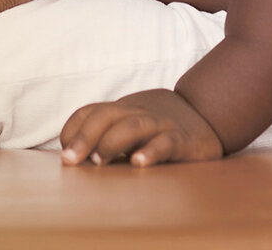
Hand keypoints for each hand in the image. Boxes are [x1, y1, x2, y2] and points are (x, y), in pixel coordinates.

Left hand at [60, 88, 223, 166]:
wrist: (206, 113)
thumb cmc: (159, 124)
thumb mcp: (131, 123)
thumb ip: (108, 134)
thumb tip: (75, 156)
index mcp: (122, 109)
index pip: (90, 111)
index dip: (73, 130)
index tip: (64, 152)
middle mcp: (138, 113)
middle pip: (106, 116)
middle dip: (85, 137)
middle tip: (72, 161)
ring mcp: (160, 125)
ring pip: (133, 125)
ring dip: (112, 141)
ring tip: (101, 160)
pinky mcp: (182, 141)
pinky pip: (165, 143)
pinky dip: (151, 151)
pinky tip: (139, 163)